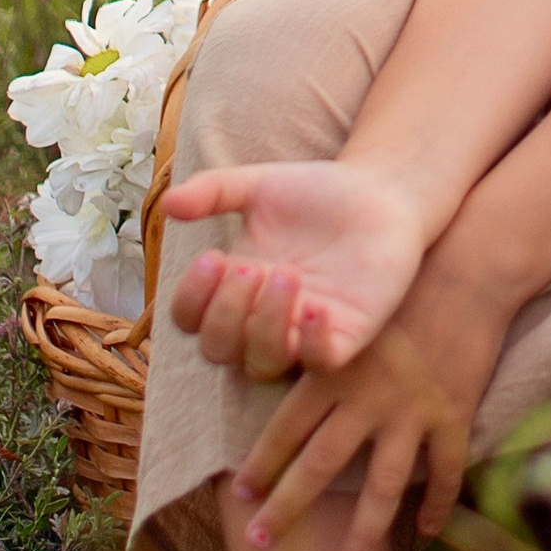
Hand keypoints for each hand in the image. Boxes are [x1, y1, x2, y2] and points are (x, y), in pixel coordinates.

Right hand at [164, 156, 429, 381]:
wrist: (382, 191)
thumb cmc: (316, 194)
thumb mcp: (259, 186)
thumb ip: (213, 191)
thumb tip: (167, 204)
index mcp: (233, 289)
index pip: (190, 319)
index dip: (191, 299)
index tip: (213, 258)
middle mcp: (262, 319)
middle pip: (218, 350)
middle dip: (226, 312)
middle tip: (250, 267)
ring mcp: (303, 333)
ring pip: (262, 363)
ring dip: (263, 325)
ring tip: (285, 274)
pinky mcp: (346, 336)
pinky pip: (319, 362)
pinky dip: (311, 343)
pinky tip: (316, 307)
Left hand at [231, 266, 509, 550]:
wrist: (469, 271)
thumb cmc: (406, 286)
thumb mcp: (353, 318)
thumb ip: (322, 358)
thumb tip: (287, 393)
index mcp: (336, 369)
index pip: (286, 427)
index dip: (262, 464)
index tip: (239, 497)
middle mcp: (367, 396)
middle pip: (320, 466)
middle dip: (287, 510)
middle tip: (260, 545)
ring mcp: (412, 411)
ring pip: (381, 488)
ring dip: (360, 538)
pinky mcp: (453, 416)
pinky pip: (444, 473)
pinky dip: (437, 505)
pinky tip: (428, 532)